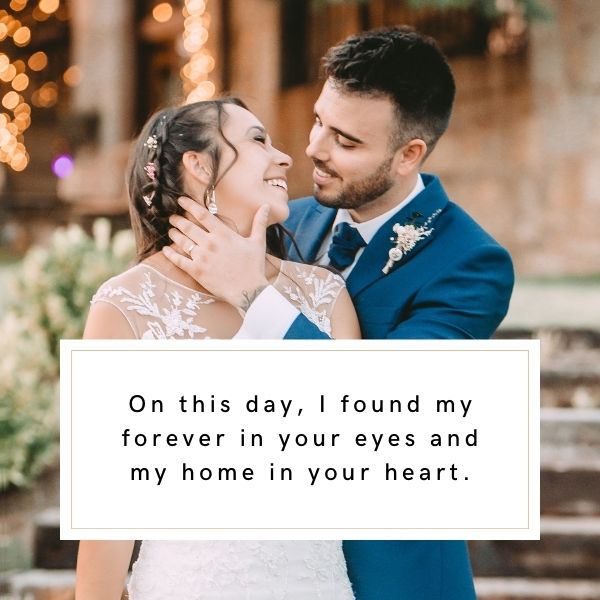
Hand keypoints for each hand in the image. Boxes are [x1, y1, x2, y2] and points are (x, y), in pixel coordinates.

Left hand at [163, 197, 269, 312]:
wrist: (248, 290)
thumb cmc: (254, 267)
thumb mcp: (258, 242)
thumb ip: (259, 223)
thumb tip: (266, 206)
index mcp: (223, 234)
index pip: (202, 214)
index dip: (189, 206)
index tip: (181, 200)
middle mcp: (210, 243)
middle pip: (188, 227)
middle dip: (178, 220)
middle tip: (172, 217)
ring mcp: (202, 257)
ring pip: (182, 241)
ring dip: (174, 234)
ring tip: (171, 231)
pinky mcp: (196, 271)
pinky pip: (179, 260)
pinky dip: (170, 254)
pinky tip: (165, 250)